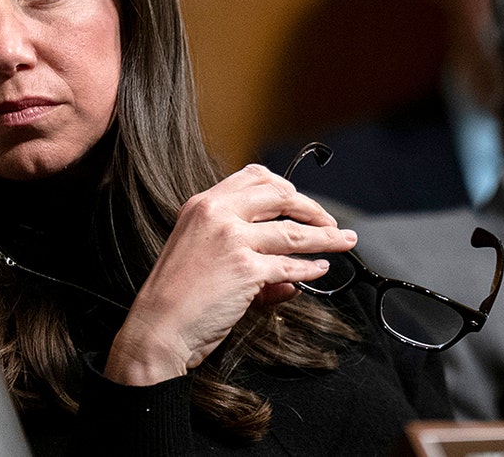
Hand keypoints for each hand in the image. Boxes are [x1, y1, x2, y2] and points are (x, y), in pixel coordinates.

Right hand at [103, 164, 355, 385]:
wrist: (159, 325)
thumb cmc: (175, 294)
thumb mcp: (199, 251)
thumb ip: (238, 247)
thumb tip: (288, 268)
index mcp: (202, 204)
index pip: (253, 177)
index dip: (284, 187)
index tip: (299, 200)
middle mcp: (217, 214)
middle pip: (280, 196)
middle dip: (311, 208)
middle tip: (329, 220)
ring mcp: (233, 239)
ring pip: (293, 232)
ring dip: (326, 237)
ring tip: (344, 241)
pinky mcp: (247, 268)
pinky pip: (291, 266)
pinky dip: (311, 268)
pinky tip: (320, 270)